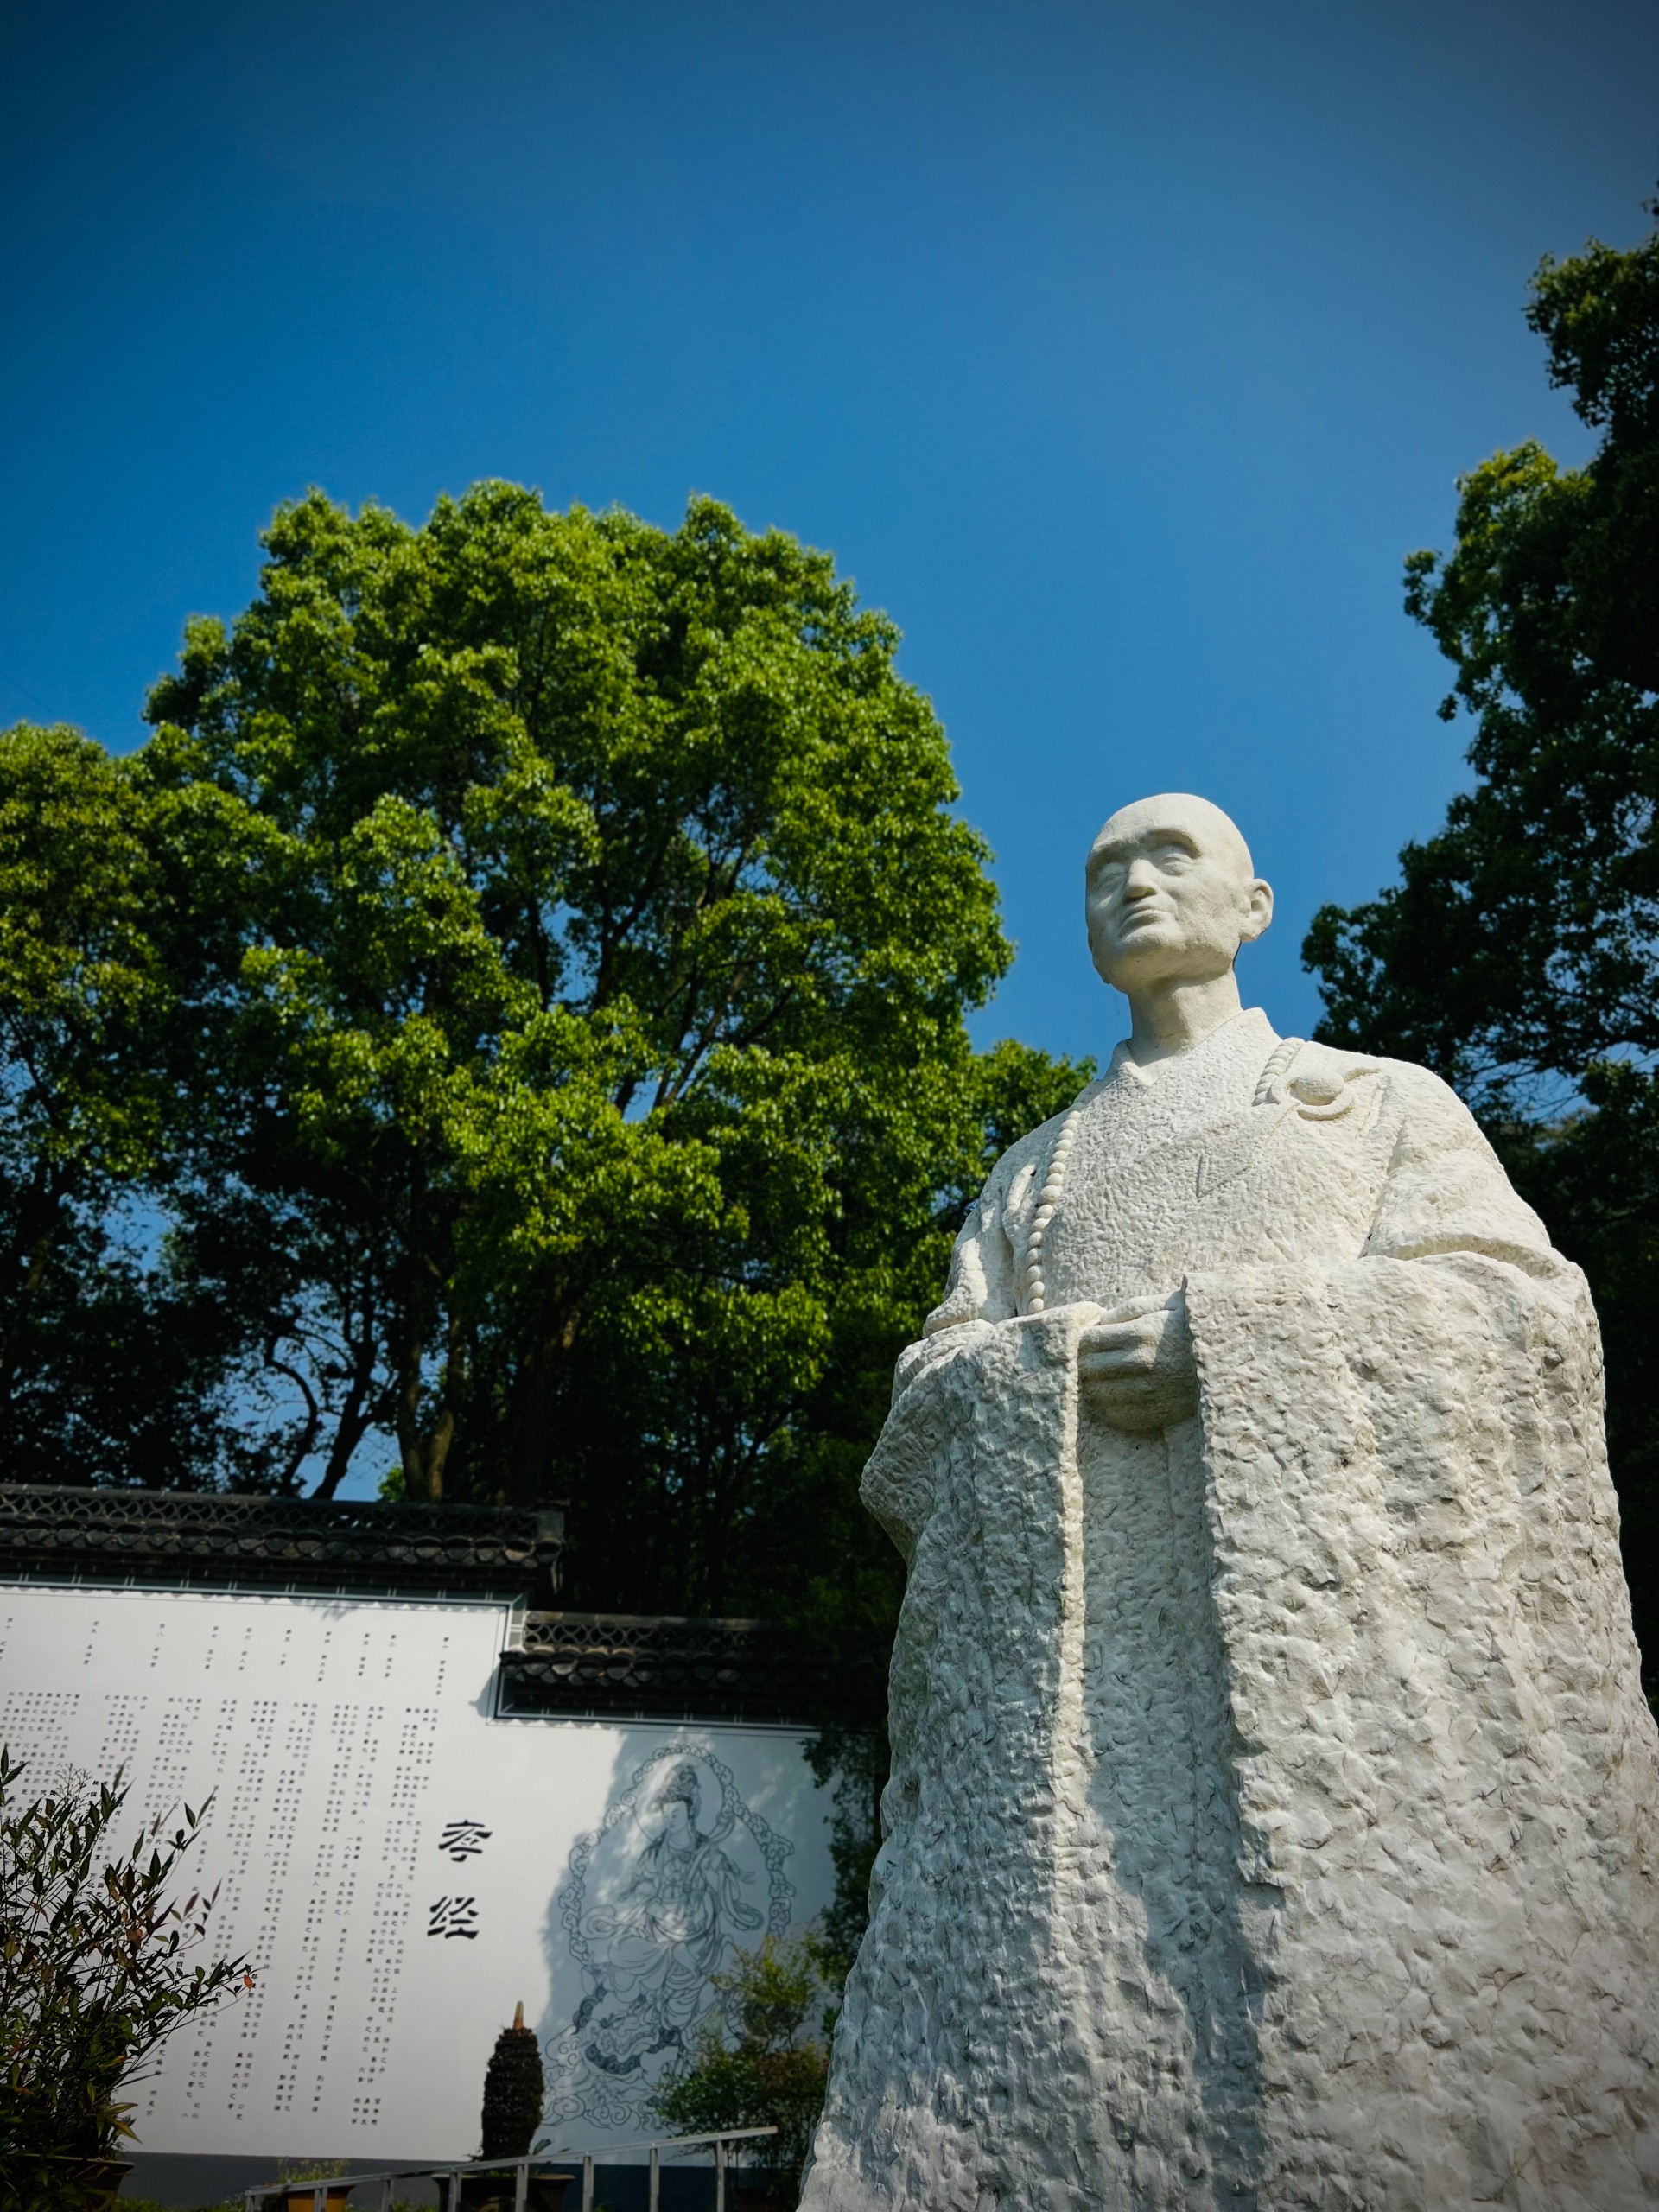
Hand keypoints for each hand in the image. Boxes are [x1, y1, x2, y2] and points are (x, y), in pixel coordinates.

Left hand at [1078, 1291, 1197, 1433]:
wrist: (1233, 1360)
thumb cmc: (1195, 1328)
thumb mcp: (1167, 1305)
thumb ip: (1130, 1308)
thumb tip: (1099, 1321)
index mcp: (1142, 1333)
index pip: (1089, 1341)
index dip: (1085, 1340)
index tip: (1092, 1341)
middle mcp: (1142, 1364)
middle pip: (1088, 1369)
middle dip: (1087, 1363)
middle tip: (1096, 1360)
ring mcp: (1148, 1392)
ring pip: (1098, 1395)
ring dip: (1097, 1386)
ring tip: (1108, 1378)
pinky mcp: (1156, 1414)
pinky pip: (1116, 1416)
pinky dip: (1110, 1407)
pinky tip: (1120, 1395)